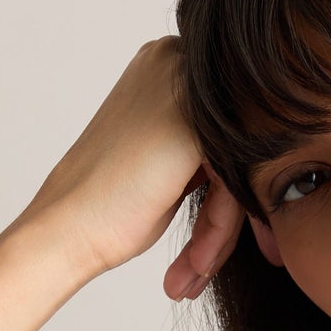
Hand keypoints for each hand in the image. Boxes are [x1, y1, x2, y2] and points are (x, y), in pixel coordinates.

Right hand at [17, 35, 245, 294]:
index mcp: (166, 61)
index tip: (215, 243)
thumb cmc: (108, 203)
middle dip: (229, 215)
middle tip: (206, 264)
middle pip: (237, 147)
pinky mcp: (196, 124)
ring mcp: (186, 87)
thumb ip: (207, 142)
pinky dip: (220, 230)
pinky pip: (236, 184)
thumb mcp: (166, 156)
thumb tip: (264, 159)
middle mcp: (177, 58)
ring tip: (194, 272)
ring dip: (221, 232)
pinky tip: (197, 261)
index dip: (229, 191)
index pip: (228, 128)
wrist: (66, 226)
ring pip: (239, 168)